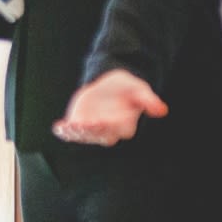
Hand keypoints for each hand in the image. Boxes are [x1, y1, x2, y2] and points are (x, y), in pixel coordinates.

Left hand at [52, 69, 167, 147]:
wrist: (108, 85)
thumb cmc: (126, 88)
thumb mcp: (138, 89)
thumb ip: (148, 100)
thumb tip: (162, 110)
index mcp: (124, 125)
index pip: (118, 130)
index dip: (111, 126)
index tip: (103, 120)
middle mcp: (108, 131)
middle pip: (100, 134)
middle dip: (91, 130)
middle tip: (83, 124)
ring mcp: (92, 129)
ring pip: (84, 135)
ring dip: (76, 133)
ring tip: (69, 126)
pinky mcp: (79, 125)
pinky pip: (71, 132)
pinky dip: (64, 131)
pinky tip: (58, 127)